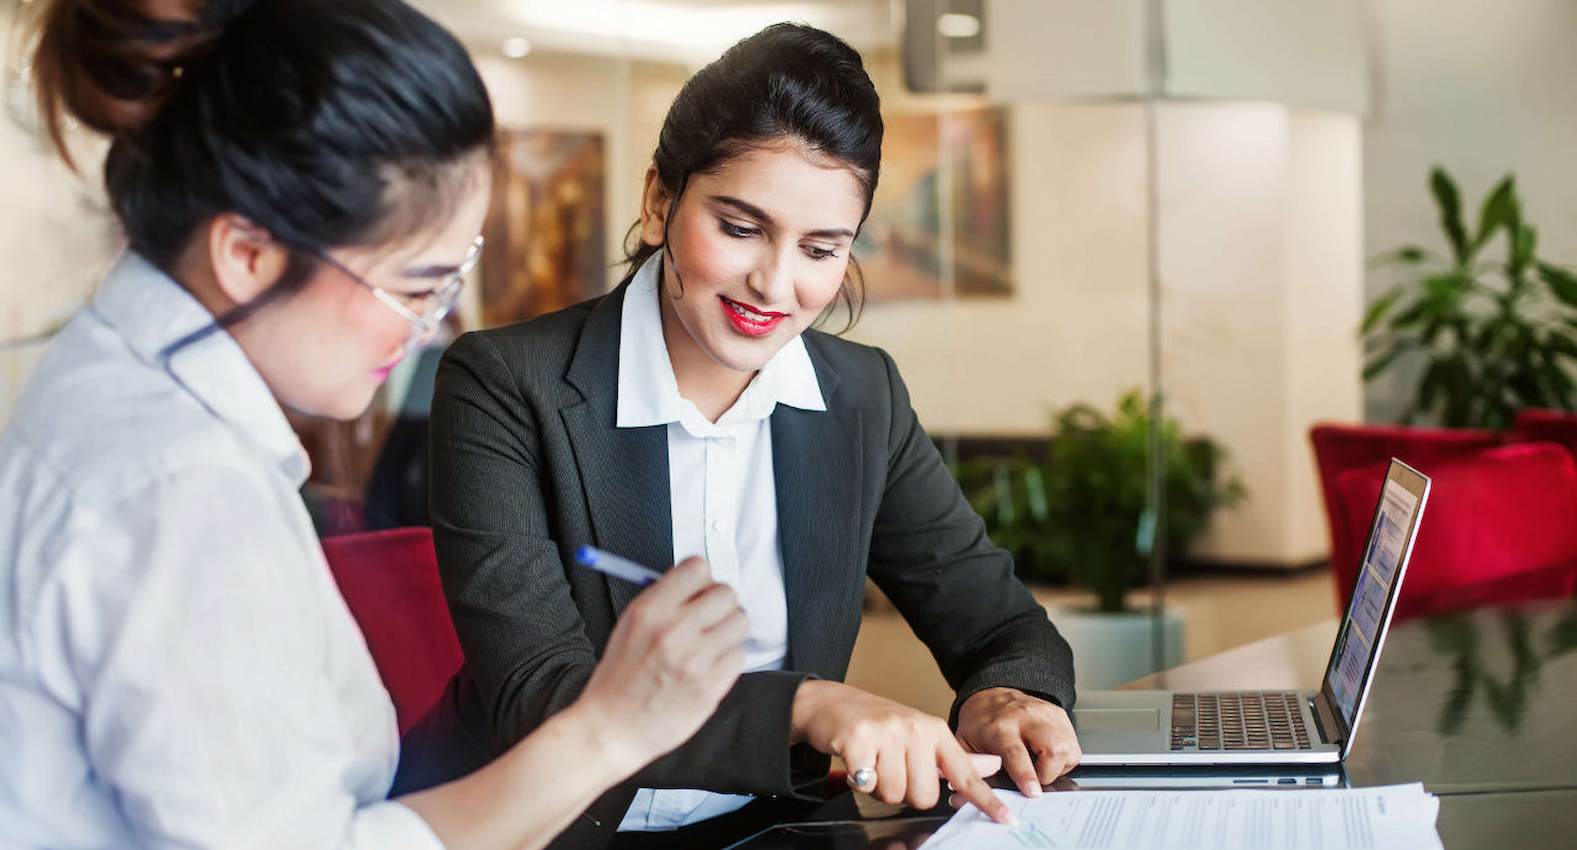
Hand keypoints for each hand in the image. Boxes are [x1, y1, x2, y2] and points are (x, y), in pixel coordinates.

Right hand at [577, 558, 746, 767]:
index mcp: (650, 610)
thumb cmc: (620, 678)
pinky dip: (728, 661)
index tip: (699, 591)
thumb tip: (698, 582)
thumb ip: (664, 600)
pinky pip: (739, 656)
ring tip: (710, 646)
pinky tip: (708, 669)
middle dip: (720, 604)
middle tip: (710, 619)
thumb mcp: (629, 625)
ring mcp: (695, 659)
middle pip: (726, 593)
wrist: (612, 728)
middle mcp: (675, 629)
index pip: (697, 568)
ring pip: (740, 622)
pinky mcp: (710, 686)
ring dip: (728, 632)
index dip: (702, 580)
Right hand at [791, 681, 1015, 825]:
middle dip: (903, 792)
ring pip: (894, 794)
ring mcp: (887, 732)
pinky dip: (858, 780)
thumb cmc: (879, 724)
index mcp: (934, 731)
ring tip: (872, 762)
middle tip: (889, 767)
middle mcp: (915, 729)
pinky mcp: (858, 739)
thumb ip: (956, 757)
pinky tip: (855, 761)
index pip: (965, 772)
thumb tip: (993, 764)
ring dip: (879, 788)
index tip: (1008, 819)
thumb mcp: (922, 735)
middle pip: (923, 796)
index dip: (986, 800)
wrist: (830, 702)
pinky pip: (866, 784)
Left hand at [956, 687, 1081, 796]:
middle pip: (1053, 748)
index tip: (1033, 792)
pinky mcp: (1059, 715)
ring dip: (1058, 766)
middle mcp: (1026, 718)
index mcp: (1000, 728)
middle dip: (1050, 773)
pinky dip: (1063, 758)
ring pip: (1068, 748)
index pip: (1016, 753)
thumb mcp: (965, 745)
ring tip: (1040, 766)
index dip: (1026, 775)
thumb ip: (971, 769)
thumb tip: (965, 798)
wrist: (990, 695)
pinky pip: (1073, 745)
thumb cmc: (979, 723)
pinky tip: (1048, 756)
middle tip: (1036, 780)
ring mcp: (1046, 715)